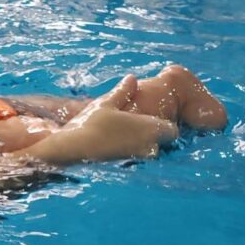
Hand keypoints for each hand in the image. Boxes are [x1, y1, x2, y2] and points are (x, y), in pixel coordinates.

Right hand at [20, 75, 178, 164]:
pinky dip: (130, 152)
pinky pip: (135, 158)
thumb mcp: (106, 103)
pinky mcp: (125, 166)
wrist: (73, 149)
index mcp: (150, 128)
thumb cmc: (92, 122)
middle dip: (153, 136)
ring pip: (149, 152)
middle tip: (136, 126)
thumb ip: (123, 91)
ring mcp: (137, 159)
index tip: (153, 118)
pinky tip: (114, 145)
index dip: (165, 124)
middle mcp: (149, 146)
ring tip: (123, 136)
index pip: (172, 130)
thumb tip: (132, 78)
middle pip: (161, 143)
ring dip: (141, 145)